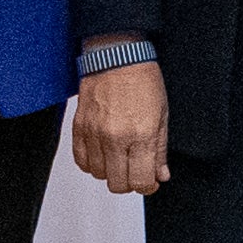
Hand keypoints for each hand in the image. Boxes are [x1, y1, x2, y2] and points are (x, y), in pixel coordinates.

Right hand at [71, 56, 170, 195]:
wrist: (117, 56)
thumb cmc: (143, 80)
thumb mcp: (162, 115)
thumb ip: (160, 150)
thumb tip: (160, 176)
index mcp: (141, 135)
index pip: (140, 182)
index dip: (147, 186)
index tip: (149, 180)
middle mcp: (115, 138)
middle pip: (118, 184)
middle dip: (129, 182)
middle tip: (136, 170)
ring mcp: (94, 134)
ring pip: (98, 175)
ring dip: (110, 172)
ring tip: (120, 157)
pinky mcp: (79, 128)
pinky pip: (81, 161)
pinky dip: (92, 163)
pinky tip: (103, 152)